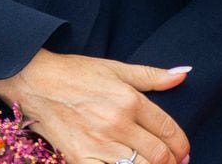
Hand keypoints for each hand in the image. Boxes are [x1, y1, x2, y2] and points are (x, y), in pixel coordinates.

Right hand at [0, 48, 190, 163]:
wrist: (37, 83)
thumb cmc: (78, 73)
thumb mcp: (118, 68)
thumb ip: (152, 75)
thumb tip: (183, 74)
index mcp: (130, 101)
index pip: (166, 128)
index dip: (181, 143)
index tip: (184, 150)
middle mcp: (117, 124)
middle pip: (158, 154)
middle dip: (172, 161)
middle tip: (176, 163)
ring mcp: (97, 146)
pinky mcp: (79, 160)